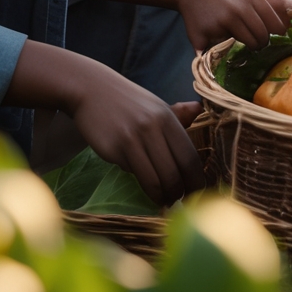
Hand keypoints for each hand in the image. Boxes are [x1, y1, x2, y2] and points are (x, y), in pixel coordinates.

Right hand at [69, 64, 205, 204]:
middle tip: (180, 201)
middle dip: (180, 193)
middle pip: (175, 172)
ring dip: (162, 196)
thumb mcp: (154, 105)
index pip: (190, 157)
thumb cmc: (127, 101)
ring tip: (165, 201)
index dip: (196, 181)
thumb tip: (199, 110)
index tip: (197, 193)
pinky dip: (145, 187)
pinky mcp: (115, 149)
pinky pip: (135, 174)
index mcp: (168, 117)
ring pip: (156, 180)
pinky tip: (148, 190)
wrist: (92, 90)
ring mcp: (133, 139)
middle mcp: (153, 127)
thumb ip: (177, 115)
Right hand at [171, 0, 291, 50]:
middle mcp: (241, 7)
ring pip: (248, 44)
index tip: (269, 31)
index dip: (276, 32)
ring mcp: (224, 20)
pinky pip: (223, 48)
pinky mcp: (206, 31)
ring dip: (246, 44)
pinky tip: (217, 31)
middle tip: (250, 33)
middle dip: (261, 40)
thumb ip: (279, 2)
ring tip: (238, 33)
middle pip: (264, 38)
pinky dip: (222, 45)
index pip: (279, 26)